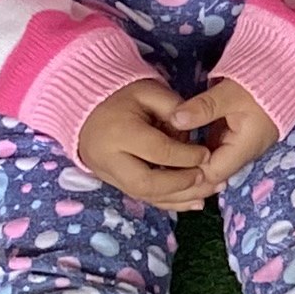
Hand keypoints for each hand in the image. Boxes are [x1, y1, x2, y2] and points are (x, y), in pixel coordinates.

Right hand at [77, 78, 216, 211]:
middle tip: (206, 177)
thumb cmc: (123, 96)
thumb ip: (175, 109)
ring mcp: (106, 174)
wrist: (85, 108)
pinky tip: (193, 202)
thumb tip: (193, 137)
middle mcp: (108, 159)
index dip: (186, 156)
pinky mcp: (111, 182)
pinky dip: (169, 202)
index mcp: (118, 132)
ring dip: (180, 198)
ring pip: (144, 196)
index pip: (157, 151)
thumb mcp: (150, 91)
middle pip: (146, 183)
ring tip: (209, 191)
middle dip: (181, 184)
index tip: (207, 154)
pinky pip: (141, 198)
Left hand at [165, 79, 279, 190]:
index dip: (187, 176)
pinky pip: (212, 154)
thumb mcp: (230, 94)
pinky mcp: (234, 137)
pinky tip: (177, 151)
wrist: (285, 73)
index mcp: (244, 148)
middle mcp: (242, 153)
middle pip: (211, 176)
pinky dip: (195, 155)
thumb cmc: (261, 85)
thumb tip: (175, 119)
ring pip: (210, 166)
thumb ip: (203, 107)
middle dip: (186, 177)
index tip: (163, 166)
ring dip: (189, 166)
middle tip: (158, 170)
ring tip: (162, 163)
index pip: (212, 175)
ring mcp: (238, 146)